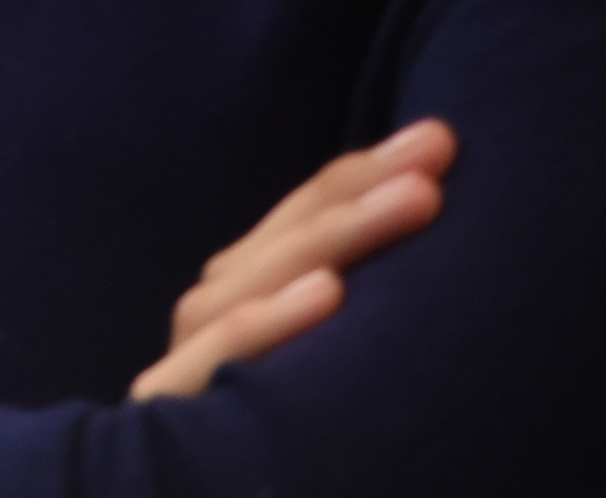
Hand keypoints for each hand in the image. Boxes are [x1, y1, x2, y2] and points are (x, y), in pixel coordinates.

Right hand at [129, 118, 453, 399]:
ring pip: (245, 286)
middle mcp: (207, 326)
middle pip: (280, 246)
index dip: (363, 176)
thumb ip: (355, 301)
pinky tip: (328, 291)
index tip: (437, 140)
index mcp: (243, 307)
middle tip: (434, 152)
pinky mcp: (168, 409)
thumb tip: (426, 220)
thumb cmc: (307, 468)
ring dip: (331, 236)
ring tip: (412, 201)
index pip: (298, 225)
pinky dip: (269, 321)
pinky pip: (215, 358)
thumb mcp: (332, 366)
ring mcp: (183, 368)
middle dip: (359, 192)